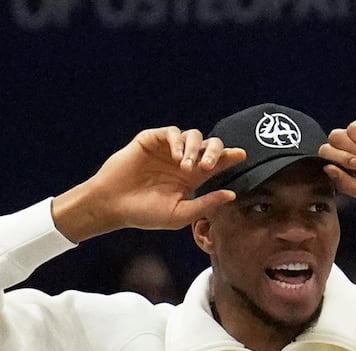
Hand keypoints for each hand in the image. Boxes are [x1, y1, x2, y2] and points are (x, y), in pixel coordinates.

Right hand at [53, 127, 247, 241]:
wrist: (113, 205)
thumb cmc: (144, 214)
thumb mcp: (179, 214)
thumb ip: (205, 204)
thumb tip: (232, 194)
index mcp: (192, 178)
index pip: (217, 163)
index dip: (230, 157)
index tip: (241, 155)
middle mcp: (183, 161)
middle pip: (209, 145)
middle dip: (214, 152)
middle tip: (208, 166)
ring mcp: (167, 149)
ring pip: (193, 136)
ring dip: (195, 149)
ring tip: (188, 167)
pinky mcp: (152, 140)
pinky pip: (171, 132)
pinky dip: (177, 141)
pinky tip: (176, 157)